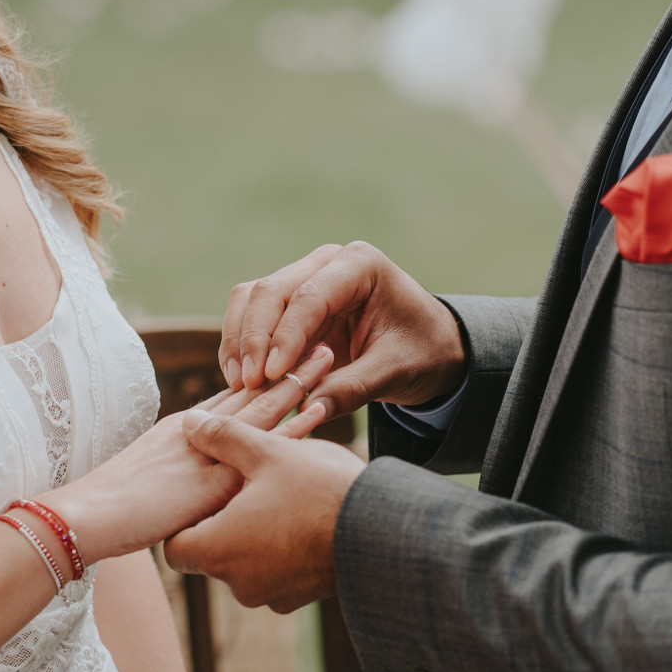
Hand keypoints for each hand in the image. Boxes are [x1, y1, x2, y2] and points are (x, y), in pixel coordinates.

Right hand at [41, 346, 334, 560]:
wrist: (80, 519)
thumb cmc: (103, 513)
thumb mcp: (147, 488)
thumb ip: (175, 483)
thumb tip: (192, 497)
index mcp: (181, 431)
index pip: (231, 398)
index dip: (263, 377)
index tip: (291, 355)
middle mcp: (196, 429)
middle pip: (251, 390)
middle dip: (287, 366)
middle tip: (322, 341)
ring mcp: (205, 447)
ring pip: (261, 406)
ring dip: (298, 380)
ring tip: (329, 356)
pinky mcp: (213, 472)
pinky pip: (263, 445)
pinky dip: (295, 424)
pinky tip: (320, 408)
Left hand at [163, 411, 366, 611]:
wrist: (382, 532)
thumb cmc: (319, 490)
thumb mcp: (267, 452)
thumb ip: (223, 438)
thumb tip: (190, 424)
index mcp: (217, 550)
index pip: (175, 546)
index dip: (185, 519)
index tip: (206, 495)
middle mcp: (237, 583)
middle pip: (210, 555)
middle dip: (224, 524)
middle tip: (247, 489)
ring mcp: (269, 596)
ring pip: (244, 565)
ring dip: (254, 539)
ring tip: (279, 501)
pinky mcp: (298, 600)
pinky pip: (275, 575)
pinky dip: (280, 552)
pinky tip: (302, 521)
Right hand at [220, 242, 465, 419]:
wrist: (432, 347)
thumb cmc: (423, 352)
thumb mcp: (396, 372)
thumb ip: (353, 388)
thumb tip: (305, 407)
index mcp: (359, 265)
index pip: (308, 297)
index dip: (284, 336)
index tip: (269, 374)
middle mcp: (326, 263)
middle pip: (270, 291)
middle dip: (253, 338)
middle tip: (248, 383)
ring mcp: (305, 279)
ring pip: (251, 299)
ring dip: (240, 341)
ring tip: (240, 384)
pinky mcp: (291, 304)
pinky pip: (252, 317)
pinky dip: (241, 347)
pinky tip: (242, 380)